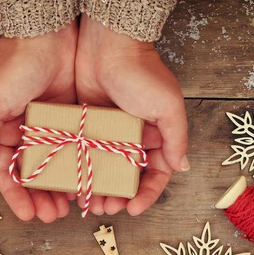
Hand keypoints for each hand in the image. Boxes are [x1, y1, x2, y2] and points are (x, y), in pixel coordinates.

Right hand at [0, 22, 77, 221]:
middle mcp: (25, 133)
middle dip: (41, 198)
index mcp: (3, 131)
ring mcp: (50, 128)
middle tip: (53, 216)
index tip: (27, 216)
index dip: (16, 196)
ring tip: (70, 207)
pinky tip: (84, 183)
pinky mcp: (72, 120)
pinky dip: (77, 167)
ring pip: (55, 167)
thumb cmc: (15, 66)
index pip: (6, 172)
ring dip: (60, 188)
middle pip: (32, 175)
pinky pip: (74, 150)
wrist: (48, 34)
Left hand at [75, 15, 188, 215]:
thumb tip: (182, 167)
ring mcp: (107, 133)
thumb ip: (176, 138)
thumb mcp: (167, 106)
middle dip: (118, 196)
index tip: (133, 209)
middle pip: (127, 177)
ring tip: (89, 202)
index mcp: (155, 135)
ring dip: (97, 188)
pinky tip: (72, 185)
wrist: (107, 45)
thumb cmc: (142, 74)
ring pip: (103, 170)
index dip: (148, 194)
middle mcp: (132, 138)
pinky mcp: (85, 126)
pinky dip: (80, 171)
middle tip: (106, 208)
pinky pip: (83, 154)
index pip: (156, 173)